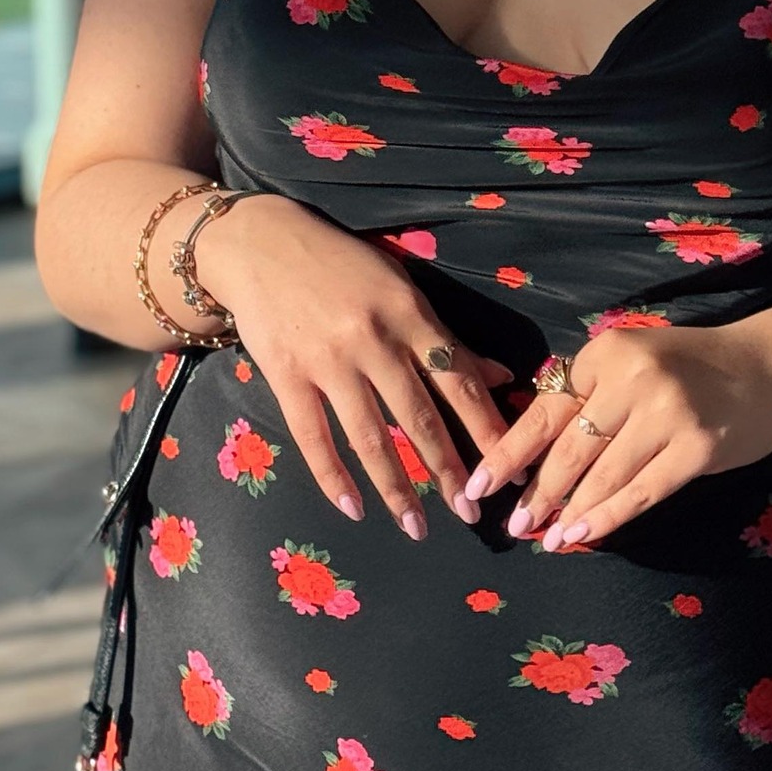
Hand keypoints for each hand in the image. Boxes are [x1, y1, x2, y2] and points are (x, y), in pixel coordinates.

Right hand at [194, 193, 513, 535]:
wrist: (258, 243)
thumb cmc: (339, 263)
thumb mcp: (400, 286)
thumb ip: (446, 337)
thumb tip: (501, 379)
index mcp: (409, 313)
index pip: (460, 382)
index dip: (488, 430)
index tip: (512, 468)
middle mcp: (373, 339)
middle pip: (419, 417)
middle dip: (450, 471)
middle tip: (471, 513)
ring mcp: (327, 360)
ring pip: (370, 436)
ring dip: (397, 489)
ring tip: (417, 527)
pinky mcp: (286, 375)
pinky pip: (313, 437)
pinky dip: (333, 477)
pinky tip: (353, 508)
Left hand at [462, 321, 771, 548]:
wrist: (769, 366)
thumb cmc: (692, 367)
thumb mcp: (634, 360)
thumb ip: (591, 393)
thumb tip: (535, 447)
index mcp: (607, 352)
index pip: (548, 409)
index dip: (512, 451)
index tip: (484, 482)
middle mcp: (633, 379)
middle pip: (570, 449)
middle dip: (538, 492)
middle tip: (515, 524)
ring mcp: (667, 415)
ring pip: (604, 476)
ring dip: (571, 513)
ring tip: (547, 538)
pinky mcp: (696, 450)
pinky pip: (642, 493)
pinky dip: (609, 518)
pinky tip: (586, 536)